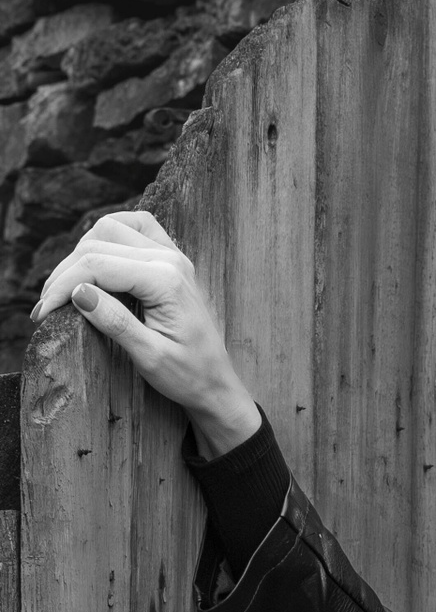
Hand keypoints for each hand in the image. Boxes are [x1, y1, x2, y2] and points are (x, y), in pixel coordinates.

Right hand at [31, 211, 261, 458]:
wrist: (216, 382)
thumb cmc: (188, 374)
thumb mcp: (149, 357)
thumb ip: (115, 322)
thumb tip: (78, 292)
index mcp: (167, 281)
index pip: (97, 265)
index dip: (62, 286)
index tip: (43, 314)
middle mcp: (171, 260)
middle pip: (98, 243)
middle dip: (66, 272)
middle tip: (49, 307)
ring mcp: (173, 256)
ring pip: (112, 228)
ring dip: (82, 252)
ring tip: (67, 289)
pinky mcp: (171, 260)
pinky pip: (134, 228)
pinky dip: (107, 238)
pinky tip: (93, 263)